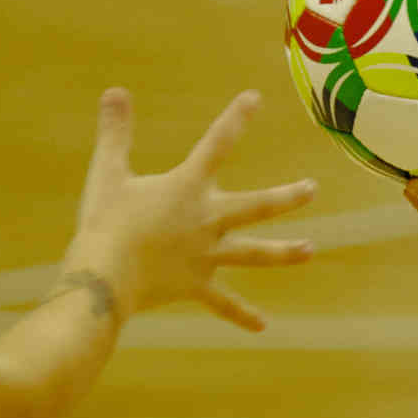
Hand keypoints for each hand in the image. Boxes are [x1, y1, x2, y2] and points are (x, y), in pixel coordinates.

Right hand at [66, 89, 318, 331]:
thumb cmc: (104, 222)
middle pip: (257, 206)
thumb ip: (115, 132)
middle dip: (287, 197)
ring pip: (255, 253)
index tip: (254, 98)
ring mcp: (206, 255)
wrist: (104, 276)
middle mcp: (207, 219)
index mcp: (188, 187)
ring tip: (311, 250)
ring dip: (285, 252)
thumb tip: (114, 91)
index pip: (217, 144)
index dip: (236, 118)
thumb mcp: (108, 172)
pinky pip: (224, 302)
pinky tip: (262, 325)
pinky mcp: (196, 285)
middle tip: (312, 189)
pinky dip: (241, 314)